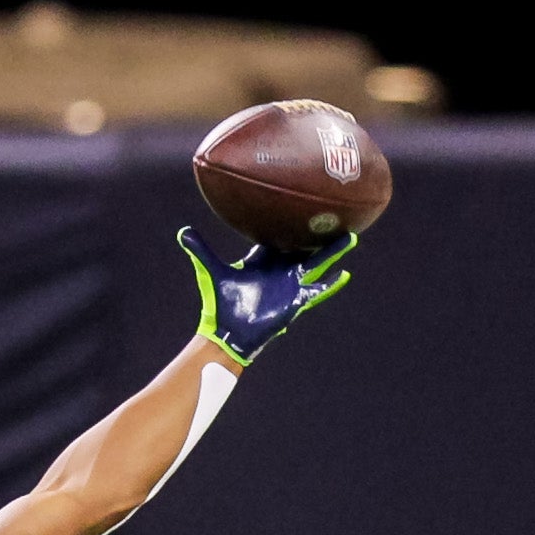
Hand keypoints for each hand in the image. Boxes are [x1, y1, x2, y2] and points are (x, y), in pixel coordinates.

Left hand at [179, 226, 356, 367]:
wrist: (228, 332)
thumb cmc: (220, 303)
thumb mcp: (211, 272)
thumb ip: (200, 251)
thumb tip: (183, 231)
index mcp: (262, 260)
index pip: (277, 235)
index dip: (285, 221)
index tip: (297, 201)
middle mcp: (279, 269)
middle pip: (303, 245)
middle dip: (316, 231)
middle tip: (333, 213)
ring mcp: (290, 284)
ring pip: (317, 262)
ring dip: (333, 251)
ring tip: (351, 236)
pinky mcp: (295, 300)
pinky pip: (317, 290)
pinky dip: (330, 284)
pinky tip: (345, 275)